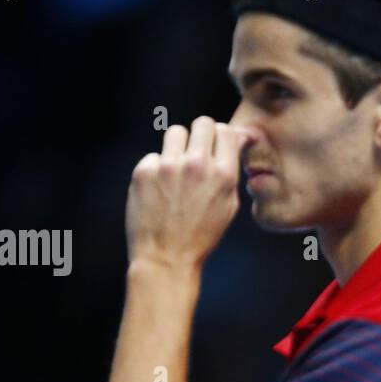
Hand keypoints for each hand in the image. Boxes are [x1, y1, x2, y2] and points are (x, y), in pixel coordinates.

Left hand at [125, 117, 248, 270]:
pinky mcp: (144, 171)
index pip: (226, 130)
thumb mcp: (229, 206)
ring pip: (175, 132)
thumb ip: (230, 171)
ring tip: (176, 170)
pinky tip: (159, 191)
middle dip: (202, 134)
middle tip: (196, 152)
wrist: (167, 258)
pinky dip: (157, 169)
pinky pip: (154, 156)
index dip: (221, 137)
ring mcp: (168, 166)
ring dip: (178, 147)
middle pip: (203, 123)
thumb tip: (235, 140)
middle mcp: (197, 165)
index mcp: (223, 175)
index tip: (216, 146)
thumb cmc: (201, 235)